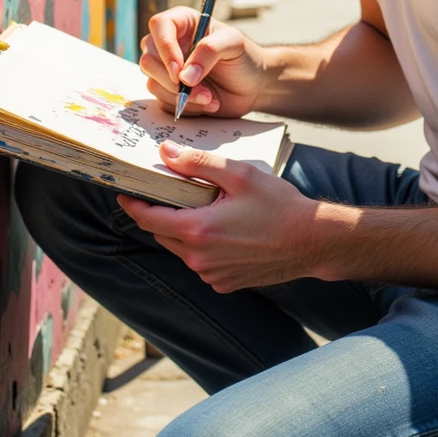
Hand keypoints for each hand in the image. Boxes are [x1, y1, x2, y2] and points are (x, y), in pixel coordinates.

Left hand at [117, 143, 350, 291]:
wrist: (313, 242)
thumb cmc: (280, 206)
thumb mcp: (239, 175)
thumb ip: (198, 164)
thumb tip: (165, 153)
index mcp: (197, 231)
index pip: (147, 219)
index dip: (132, 204)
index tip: (124, 193)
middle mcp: (199, 259)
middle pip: (163, 234)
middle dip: (162, 215)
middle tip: (172, 194)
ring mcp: (212, 275)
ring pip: (182, 250)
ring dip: (184, 231)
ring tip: (205, 210)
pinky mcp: (225, 284)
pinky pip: (202, 263)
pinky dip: (204, 247)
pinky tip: (226, 231)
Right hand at [140, 8, 268, 117]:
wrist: (253, 86)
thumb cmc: (245, 58)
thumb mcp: (234, 44)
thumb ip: (210, 51)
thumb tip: (184, 76)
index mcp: (182, 23)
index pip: (159, 26)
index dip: (165, 48)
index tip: (179, 71)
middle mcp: (170, 44)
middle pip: (148, 59)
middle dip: (174, 81)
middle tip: (203, 90)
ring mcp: (167, 69)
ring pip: (154, 84)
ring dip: (183, 97)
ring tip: (211, 97)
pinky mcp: (170, 92)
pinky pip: (164, 103)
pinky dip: (186, 107)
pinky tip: (208, 103)